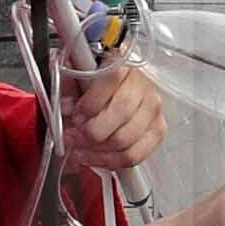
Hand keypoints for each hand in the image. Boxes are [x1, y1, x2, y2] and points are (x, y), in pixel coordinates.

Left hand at [59, 58, 165, 177]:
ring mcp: (153, 109)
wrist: (114, 93)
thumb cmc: (94, 86)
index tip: (74, 114)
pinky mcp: (157, 130)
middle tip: (72, 137)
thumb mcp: (76, 79)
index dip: (92, 101)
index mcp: (123, 64)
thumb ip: (69, 87)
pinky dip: (110, 160)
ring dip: (97, 150)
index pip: (113, 79)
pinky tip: (95, 157)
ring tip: (79, 150)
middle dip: (91, 130)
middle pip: (121, 112)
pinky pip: (134, 155)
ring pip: (126, 138)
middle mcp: (143, 85)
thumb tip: (66, 105)